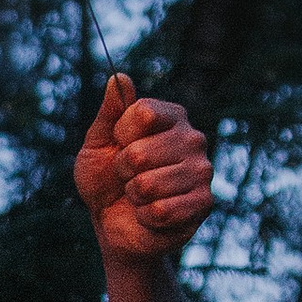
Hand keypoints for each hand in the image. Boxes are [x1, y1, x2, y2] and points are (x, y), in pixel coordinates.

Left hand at [75, 78, 214, 260]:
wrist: (113, 224)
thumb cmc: (106, 179)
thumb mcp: (97, 143)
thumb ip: (109, 112)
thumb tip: (118, 77)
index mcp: (171, 116)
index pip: (141, 112)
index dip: (121, 134)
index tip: (120, 144)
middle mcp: (192, 139)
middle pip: (140, 152)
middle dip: (123, 171)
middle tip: (129, 176)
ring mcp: (202, 171)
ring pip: (148, 185)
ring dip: (134, 196)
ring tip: (140, 195)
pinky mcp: (203, 203)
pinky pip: (160, 210)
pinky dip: (146, 216)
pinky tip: (151, 214)